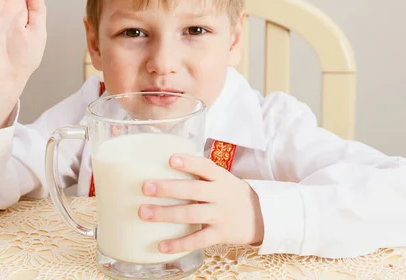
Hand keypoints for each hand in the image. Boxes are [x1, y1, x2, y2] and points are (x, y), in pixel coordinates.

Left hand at [138, 154, 264, 254]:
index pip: (205, 167)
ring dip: (166, 214)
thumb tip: (163, 162)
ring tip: (144, 213)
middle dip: (168, 188)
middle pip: (193, 190)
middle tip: (146, 187)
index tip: (171, 159)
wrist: (260, 216)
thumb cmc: (230, 194)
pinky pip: (197, 240)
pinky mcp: (220, 234)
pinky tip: (161, 246)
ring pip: (191, 214)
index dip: (189, 163)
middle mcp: (220, 195)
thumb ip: (200, 173)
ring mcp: (220, 215)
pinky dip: (179, 244)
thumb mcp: (222, 179)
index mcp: (220, 178)